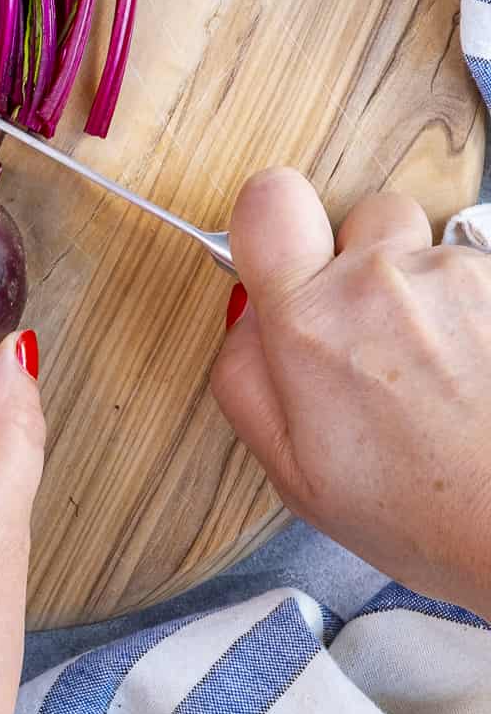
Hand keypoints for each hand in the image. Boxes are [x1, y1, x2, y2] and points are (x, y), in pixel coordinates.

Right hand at [212, 168, 490, 616]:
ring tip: (434, 372)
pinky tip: (471, 375)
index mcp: (311, 322)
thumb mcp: (292, 473)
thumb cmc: (422, 514)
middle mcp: (383, 281)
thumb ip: (244, 378)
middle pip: (361, 219)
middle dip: (361, 266)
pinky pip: (474, 274)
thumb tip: (246, 316)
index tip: (286, 261)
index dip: (272, 226)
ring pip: (426, 252)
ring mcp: (456, 275)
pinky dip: (470, 314)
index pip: (268, 199)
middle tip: (372, 340)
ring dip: (424, 294)